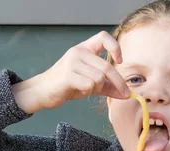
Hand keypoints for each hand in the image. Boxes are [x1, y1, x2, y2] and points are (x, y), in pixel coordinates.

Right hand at [12, 31, 129, 113]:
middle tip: (125, 94)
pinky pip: (90, 85)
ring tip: (86, 89)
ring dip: (98, 88)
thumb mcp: (90, 83)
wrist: (42, 91)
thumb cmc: (67, 84)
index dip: (115, 47)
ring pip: (99, 78)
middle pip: (107, 66)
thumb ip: (108, 86)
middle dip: (119, 82)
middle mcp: (78, 52)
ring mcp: (72, 63)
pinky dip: (88, 91)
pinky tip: (78, 90)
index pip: (103, 37)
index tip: (119, 61)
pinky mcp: (68, 75)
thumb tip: (127, 94)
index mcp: (84, 49)